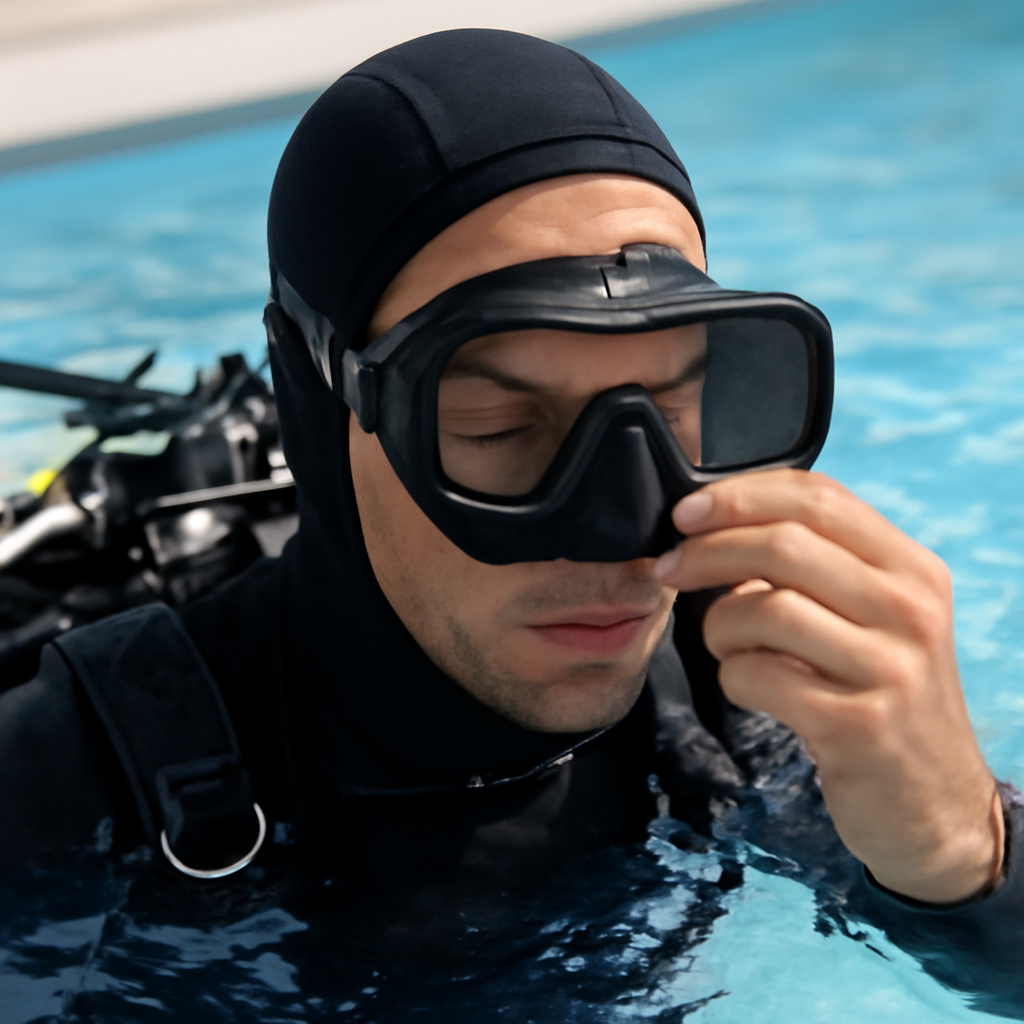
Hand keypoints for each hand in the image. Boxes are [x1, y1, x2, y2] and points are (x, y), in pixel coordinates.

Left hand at [653, 469, 1002, 903]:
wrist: (934, 803)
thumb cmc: (878, 694)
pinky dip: (732, 677)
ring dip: (719, 626)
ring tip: (728, 647)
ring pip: (763, 609)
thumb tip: (711, 525)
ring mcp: (889, 668)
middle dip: (706, 551)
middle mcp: (909, 609)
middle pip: (783, 544)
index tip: (687, 512)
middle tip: (669, 569)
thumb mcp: (870, 618)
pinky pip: (758, 676)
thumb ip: (812, 567)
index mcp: (912, 568)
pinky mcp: (859, 725)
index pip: (818, 498)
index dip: (739, 496)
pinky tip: (751, 688)